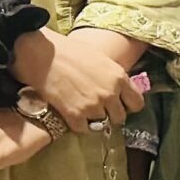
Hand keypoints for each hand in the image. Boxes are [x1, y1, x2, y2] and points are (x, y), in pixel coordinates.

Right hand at [13, 27, 146, 131]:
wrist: (42, 54)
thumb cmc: (68, 50)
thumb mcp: (99, 59)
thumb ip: (111, 76)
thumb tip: (116, 88)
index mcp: (119, 77)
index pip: (137, 103)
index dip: (128, 105)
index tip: (120, 104)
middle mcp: (109, 94)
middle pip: (120, 118)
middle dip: (110, 114)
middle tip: (97, 108)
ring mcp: (93, 106)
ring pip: (101, 124)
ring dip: (92, 119)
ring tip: (81, 109)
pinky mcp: (75, 115)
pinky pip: (83, 129)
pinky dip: (77, 124)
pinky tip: (70, 114)